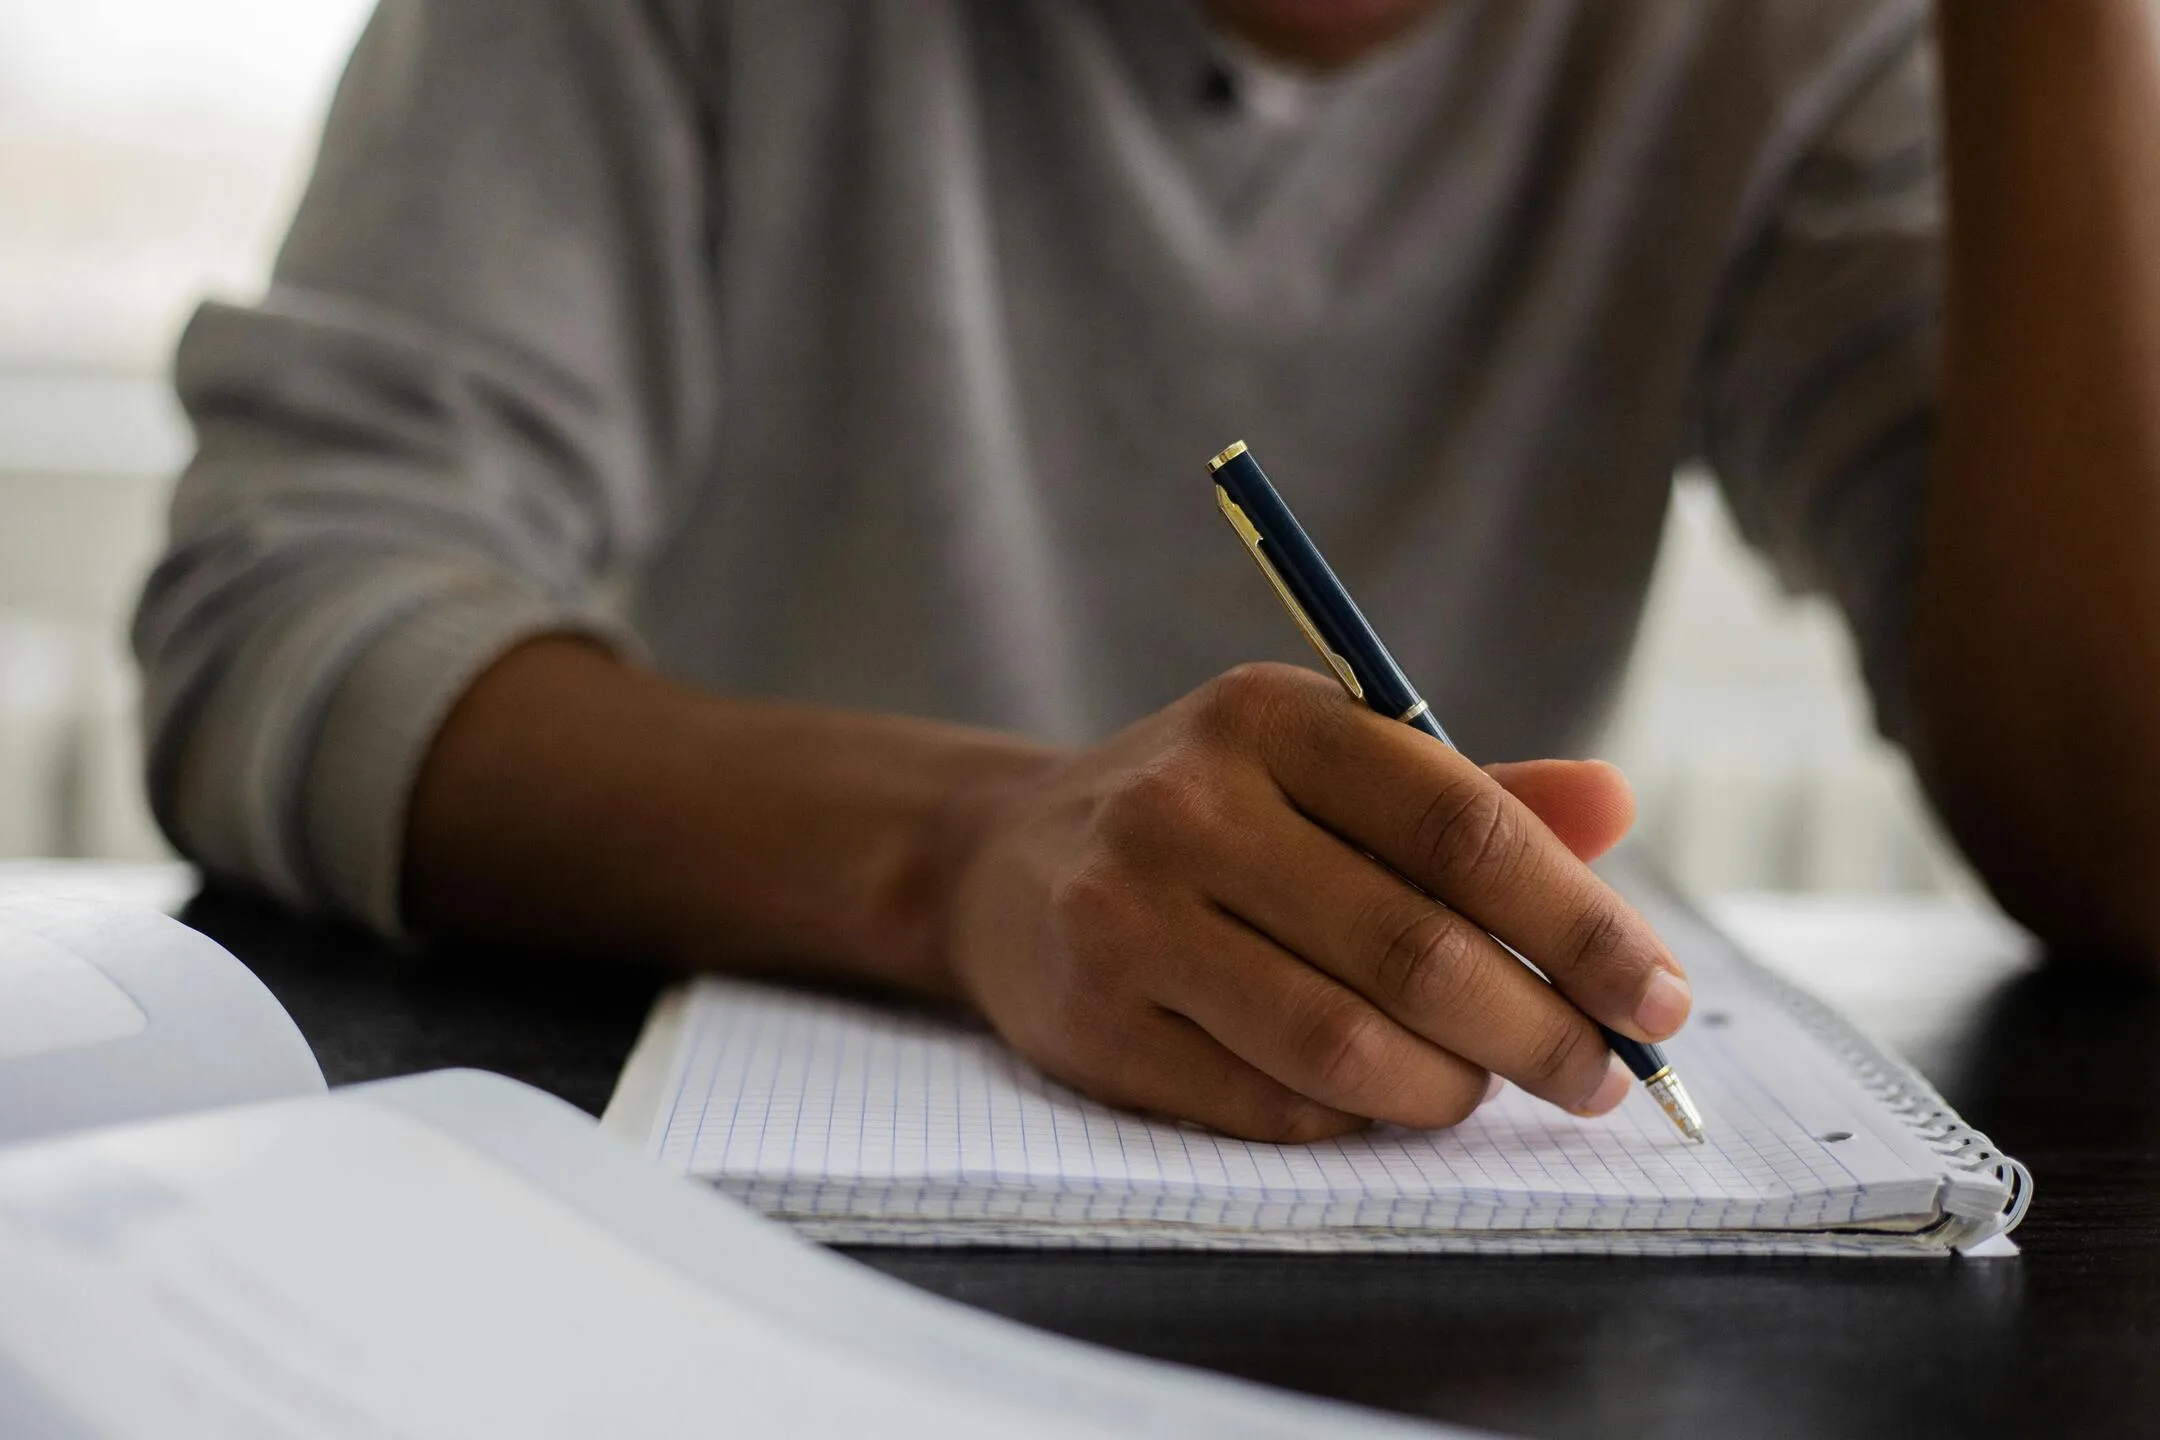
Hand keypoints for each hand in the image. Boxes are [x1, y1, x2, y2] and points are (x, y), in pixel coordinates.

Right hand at [939, 663, 1690, 1141]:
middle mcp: (1188, 806)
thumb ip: (1471, 796)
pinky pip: (1270, 1106)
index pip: (1460, 823)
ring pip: (1345, 1045)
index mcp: (1268, 717)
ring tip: (1484, 1085)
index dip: (1581, 921)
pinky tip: (1378, 1100)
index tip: (1660, 998)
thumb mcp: (1323, 767)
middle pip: (1416, 948)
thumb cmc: (1208, 816)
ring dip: (1450, 1088)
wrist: (999, 863)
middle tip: (1601, 1074)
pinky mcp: (1093, 1023)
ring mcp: (1127, 917)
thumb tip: (1617, 805)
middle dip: (1541, 1030)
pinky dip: (1354, 1120)